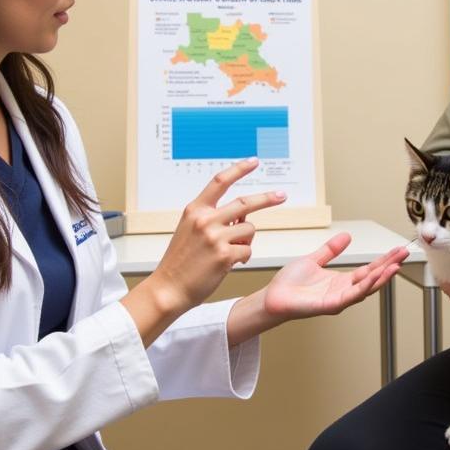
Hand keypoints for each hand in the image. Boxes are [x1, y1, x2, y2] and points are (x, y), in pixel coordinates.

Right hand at [150, 158, 284, 317]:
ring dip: (246, 242)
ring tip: (230, 253)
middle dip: (267, 198)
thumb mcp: (191, 230)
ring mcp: (215, 237)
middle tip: (281, 195)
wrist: (168, 288)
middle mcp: (205, 220)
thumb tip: (244, 216)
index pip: (220, 181)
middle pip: (245, 203)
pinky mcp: (224, 255)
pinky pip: (247, 251)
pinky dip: (243, 258)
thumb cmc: (180, 261)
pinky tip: (228, 264)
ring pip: (249, 230)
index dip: (239, 169)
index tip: (254, 162)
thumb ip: (214, 218)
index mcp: (195, 210)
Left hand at [226, 233, 407, 343]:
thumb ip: (330, 250)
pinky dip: (363, 286)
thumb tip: (347, 236)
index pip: (368, 269)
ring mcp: (338, 300)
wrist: (273, 296)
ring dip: (381, 277)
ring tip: (395, 266)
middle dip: (389, 266)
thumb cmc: (290, 283)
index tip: (397, 251)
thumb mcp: (314, 260)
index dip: (383, 261)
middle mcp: (344, 291)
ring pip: (366, 288)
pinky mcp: (330, 305)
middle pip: (372, 278)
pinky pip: (350, 295)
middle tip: (404, 254)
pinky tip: (373, 276)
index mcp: (341, 281)